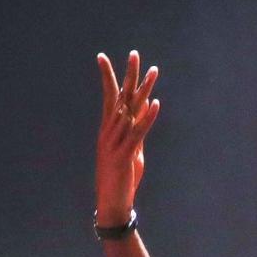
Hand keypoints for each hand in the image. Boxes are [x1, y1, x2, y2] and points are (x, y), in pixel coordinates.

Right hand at [96, 49, 159, 225]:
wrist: (111, 202)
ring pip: (130, 111)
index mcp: (108, 129)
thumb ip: (135, 131)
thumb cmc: (120, 178)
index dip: (107, 76)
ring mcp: (115, 142)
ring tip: (154, 72)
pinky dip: (147, 118)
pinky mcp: (125, 155)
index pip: (108, 96)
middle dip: (128, 75)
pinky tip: (155, 103)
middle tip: (134, 53)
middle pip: (120, 97)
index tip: (101, 56)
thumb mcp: (129, 150)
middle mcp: (109, 131)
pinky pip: (138, 133)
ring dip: (144, 90)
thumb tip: (141, 113)